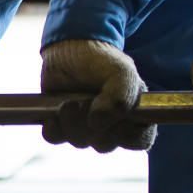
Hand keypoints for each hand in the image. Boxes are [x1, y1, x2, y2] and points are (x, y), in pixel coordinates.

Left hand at [40, 39, 156, 152]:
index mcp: (135, 114)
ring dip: (71, 122)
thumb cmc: (102, 60)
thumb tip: (98, 123)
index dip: (126, 136)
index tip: (115, 120)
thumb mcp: (120, 72)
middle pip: (104, 145)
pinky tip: (54, 111)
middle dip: (92, 125)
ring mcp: (86, 126)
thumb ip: (121, 97)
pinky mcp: (62, 123)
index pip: (140, 141)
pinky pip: (56, 138)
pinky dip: (53, 127)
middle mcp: (112, 124)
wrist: (70, 48)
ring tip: (69, 101)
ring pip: (79, 142)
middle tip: (86, 102)